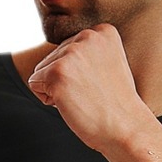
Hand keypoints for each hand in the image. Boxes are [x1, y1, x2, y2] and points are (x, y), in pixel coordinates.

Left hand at [27, 24, 153, 152]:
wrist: (127, 130)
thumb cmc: (118, 108)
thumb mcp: (110, 66)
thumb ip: (88, 55)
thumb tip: (63, 57)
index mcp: (102, 31)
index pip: (69, 49)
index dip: (78, 74)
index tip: (99, 86)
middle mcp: (86, 36)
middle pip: (54, 57)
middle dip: (66, 82)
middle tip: (91, 96)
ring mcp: (71, 54)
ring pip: (42, 70)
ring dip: (57, 90)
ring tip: (83, 100)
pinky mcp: (57, 73)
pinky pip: (35, 84)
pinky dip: (48, 100)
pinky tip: (72, 105)